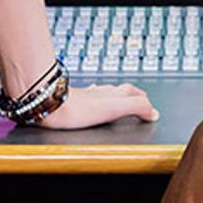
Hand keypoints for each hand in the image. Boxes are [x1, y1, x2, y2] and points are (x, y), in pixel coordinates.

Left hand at [33, 81, 158, 129]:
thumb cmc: (78, 109)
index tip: (150, 108)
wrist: (48, 104)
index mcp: (112, 94)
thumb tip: (153, 112)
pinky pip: (87, 97)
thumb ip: (136, 107)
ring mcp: (85, 95)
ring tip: (117, 99)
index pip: (132, 93)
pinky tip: (87, 100)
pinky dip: (94, 98)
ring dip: (114, 96)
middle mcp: (100, 92)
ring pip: (104, 92)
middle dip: (131, 95)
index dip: (142, 100)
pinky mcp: (71, 100)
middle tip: (139, 100)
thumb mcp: (114, 108)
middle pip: (120, 90)